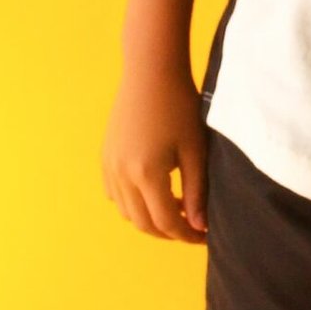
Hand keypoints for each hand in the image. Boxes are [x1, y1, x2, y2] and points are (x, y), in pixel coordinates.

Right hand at [101, 70, 209, 243]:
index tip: (205, 236)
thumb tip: (199, 226)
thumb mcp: (195, 151)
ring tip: (177, 208)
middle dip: (169, 232)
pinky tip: (154, 192)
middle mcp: (122, 174)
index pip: (166, 222)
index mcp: (146, 174)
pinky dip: (133, 203)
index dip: (187, 235)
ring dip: (150, 218)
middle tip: (192, 228)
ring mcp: (109, 166)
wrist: (151, 73)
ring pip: (127, 212)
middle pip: (143, 223)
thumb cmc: (180, 107)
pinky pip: (115, 195)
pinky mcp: (105, 157)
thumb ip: (197, 192)